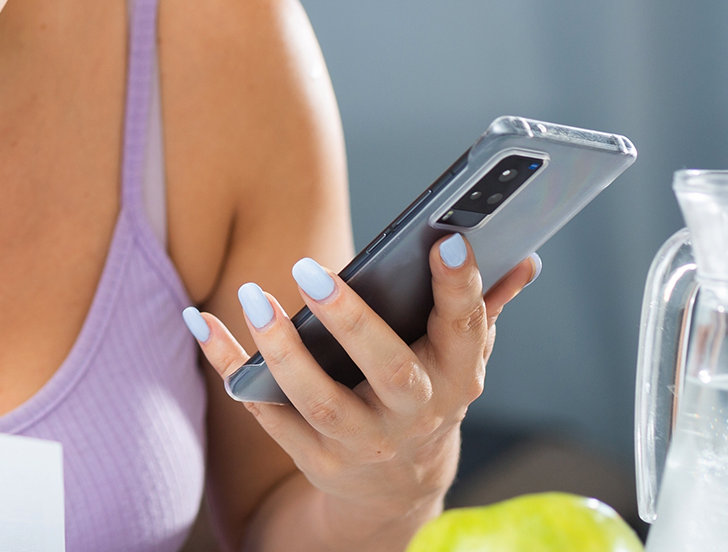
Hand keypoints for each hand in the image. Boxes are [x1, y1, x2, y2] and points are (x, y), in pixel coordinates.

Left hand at [185, 236, 541, 529]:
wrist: (398, 487)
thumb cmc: (425, 393)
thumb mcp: (461, 354)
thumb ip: (484, 303)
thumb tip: (524, 255)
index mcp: (456, 373)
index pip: (465, 326)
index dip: (461, 286)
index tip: (446, 241)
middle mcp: (413, 412)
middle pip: (387, 369)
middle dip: (350, 320)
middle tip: (309, 268)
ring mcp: (363, 441)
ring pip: (320, 401)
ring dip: (281, 349)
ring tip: (253, 296)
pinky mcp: (315, 457)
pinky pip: (265, 411)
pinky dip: (230, 367)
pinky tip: (202, 321)